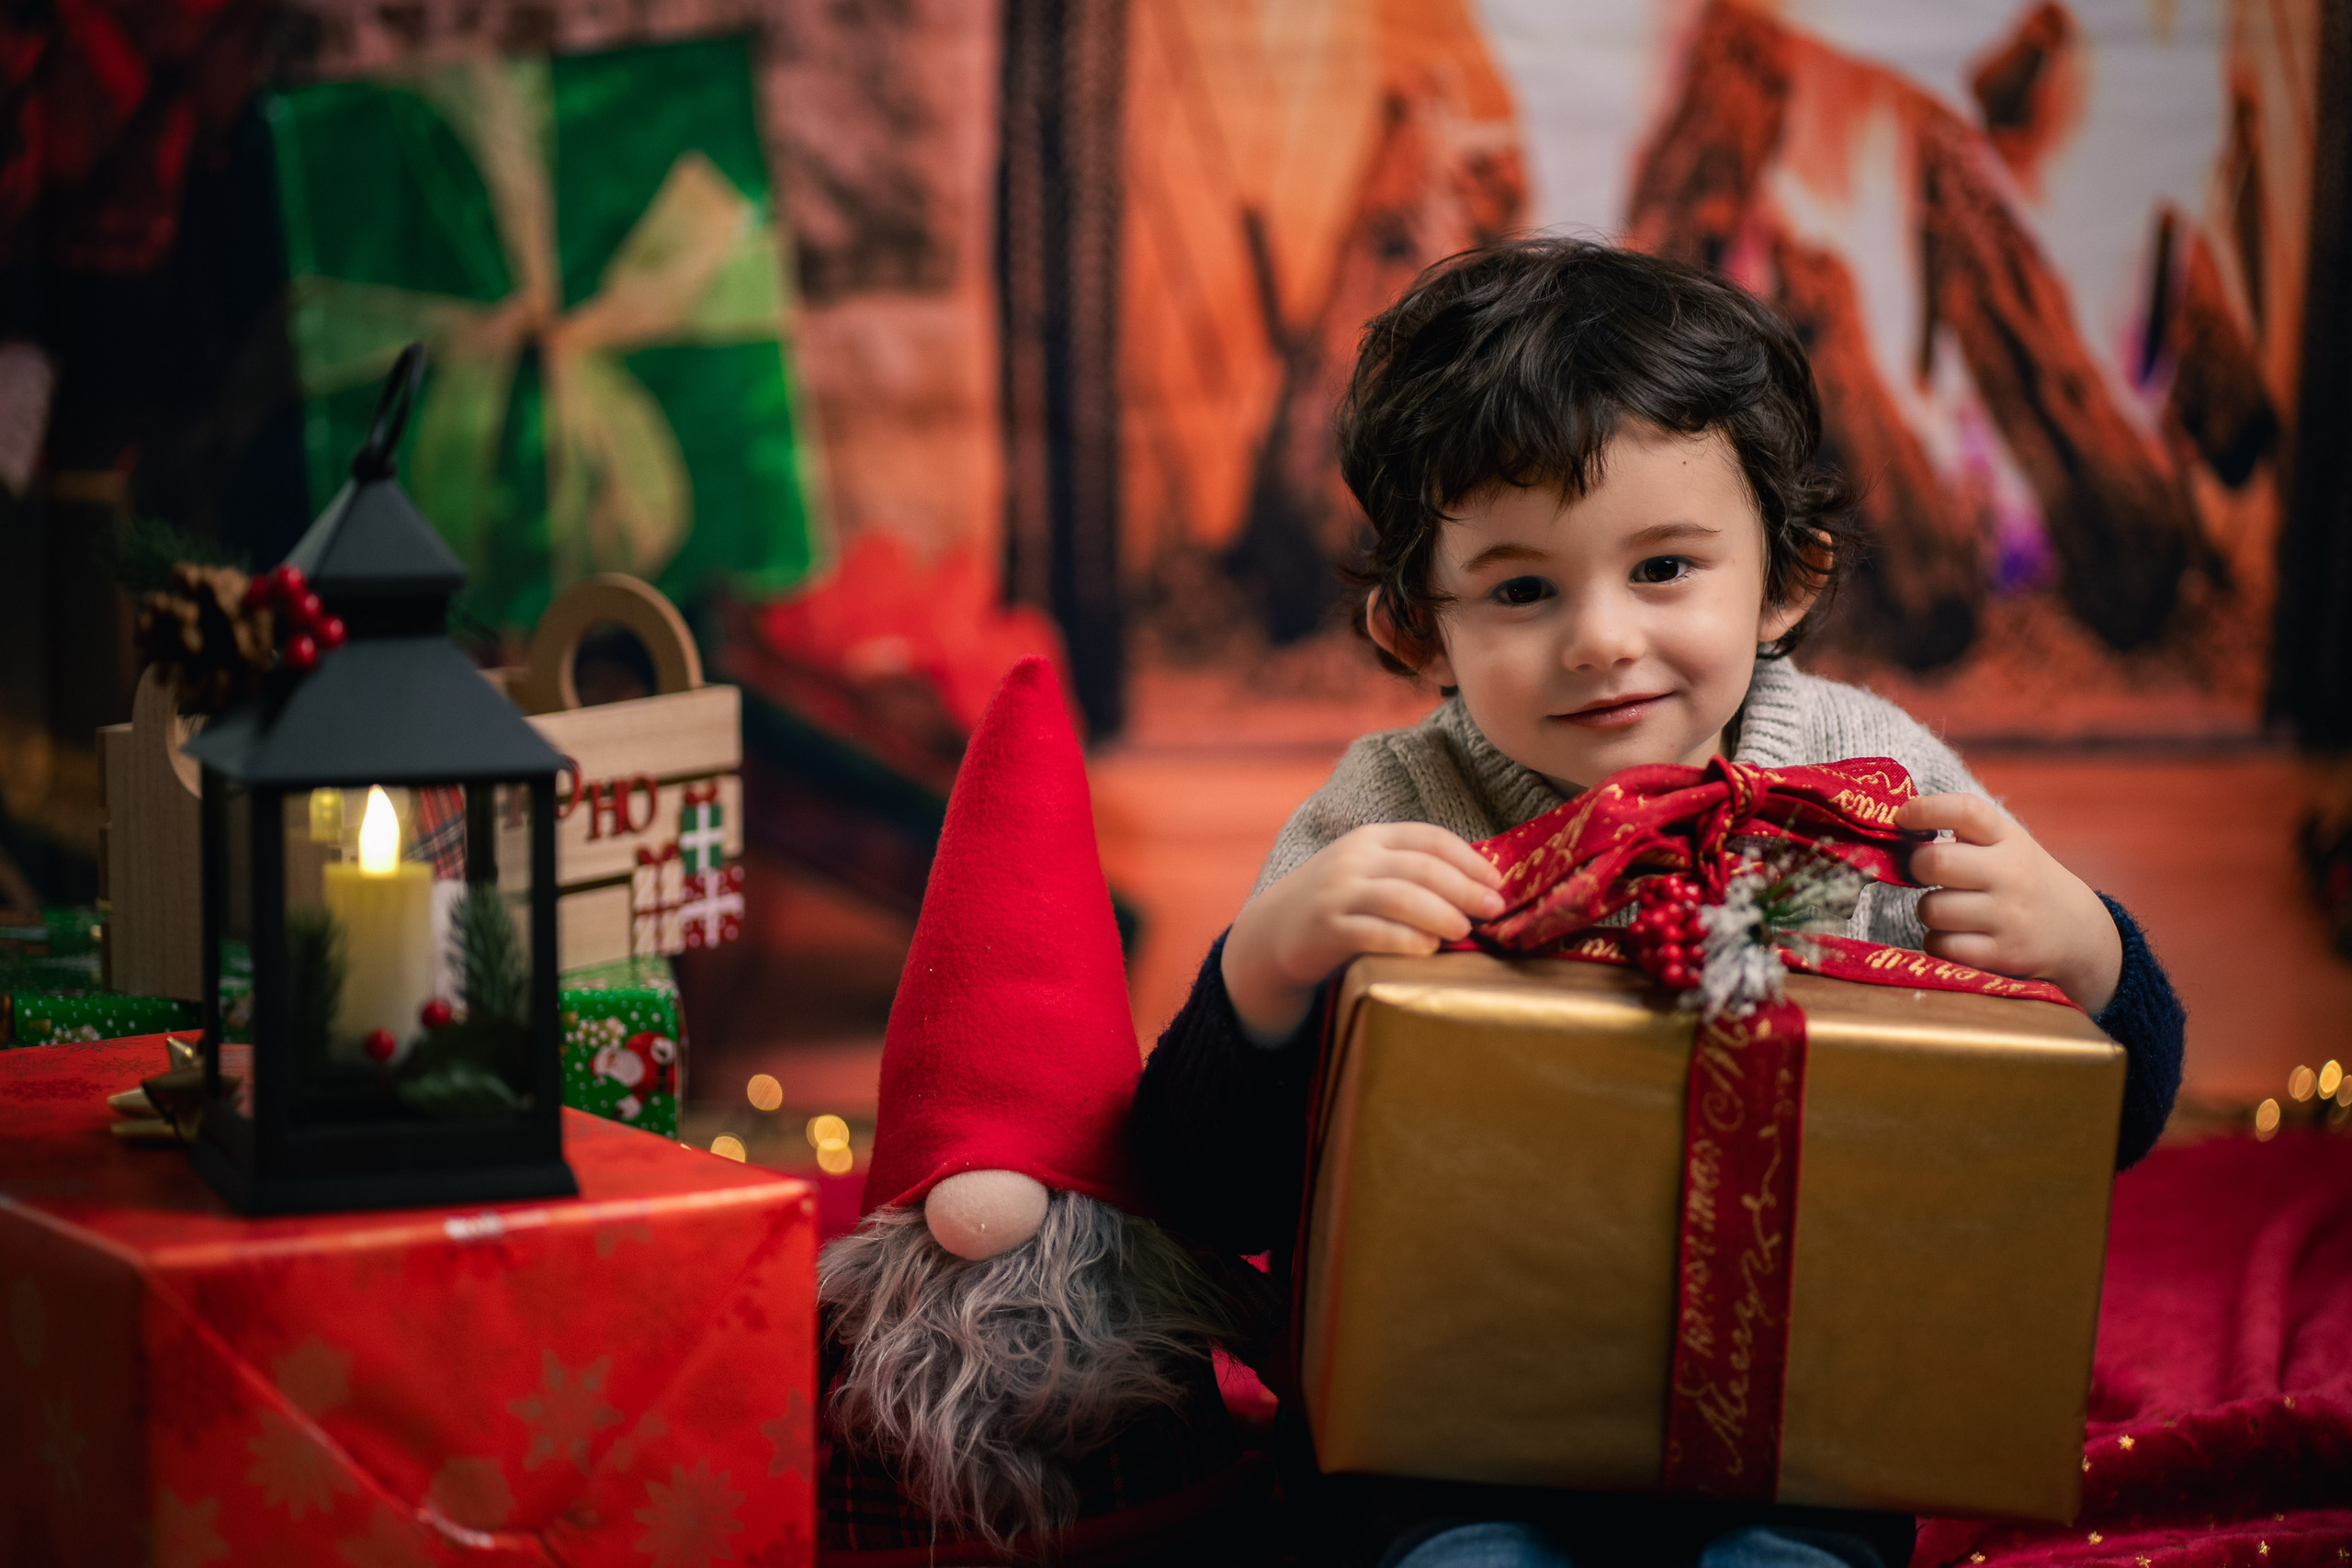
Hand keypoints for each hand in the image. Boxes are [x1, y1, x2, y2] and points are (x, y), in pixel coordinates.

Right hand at [1222, 823, 1505, 1044]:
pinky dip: (1405, 939)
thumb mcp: (1370, 873)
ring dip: (1440, 913)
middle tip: (1494, 909)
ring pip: (1400, 897)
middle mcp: (1354, 859)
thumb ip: (1412, 873)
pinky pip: (1372, 931)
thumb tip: (1480, 889)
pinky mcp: (1325, 928)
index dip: (1469, 859)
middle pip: (1420, 867)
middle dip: (1464, 888)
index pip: (1429, 838)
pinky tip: (1428, 949)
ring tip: (1465, 930)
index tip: (1498, 882)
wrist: (1273, 932)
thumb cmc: (1339, 904)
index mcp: (1372, 838)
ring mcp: (1337, 892)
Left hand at [1896, 793, 2121, 1014]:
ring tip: (1949, 909)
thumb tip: (1897, 829)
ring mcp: (2008, 917)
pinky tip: (1957, 936)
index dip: (1926, 809)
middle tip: (1925, 872)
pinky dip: (1938, 942)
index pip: (1965, 811)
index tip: (1903, 817)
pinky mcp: (2001, 955)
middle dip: (1917, 867)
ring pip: (1931, 909)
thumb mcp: (2006, 846)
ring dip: (1929, 910)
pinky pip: (1940, 945)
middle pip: (1935, 862)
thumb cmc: (2021, 881)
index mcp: (2009, 840)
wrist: (2077, 933)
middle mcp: (2012, 875)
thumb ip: (1962, 835)